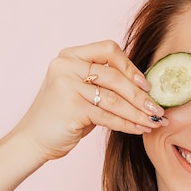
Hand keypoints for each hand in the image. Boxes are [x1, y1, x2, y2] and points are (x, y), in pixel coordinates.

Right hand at [11, 40, 166, 161]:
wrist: (33, 140)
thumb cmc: (62, 116)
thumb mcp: (81, 91)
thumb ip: (105, 82)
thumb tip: (144, 86)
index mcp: (70, 55)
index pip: (108, 50)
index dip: (130, 66)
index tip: (146, 84)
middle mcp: (66, 66)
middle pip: (114, 75)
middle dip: (140, 95)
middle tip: (158, 109)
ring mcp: (66, 86)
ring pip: (114, 98)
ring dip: (138, 112)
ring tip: (154, 122)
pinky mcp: (71, 108)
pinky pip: (108, 115)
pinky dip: (127, 124)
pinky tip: (139, 129)